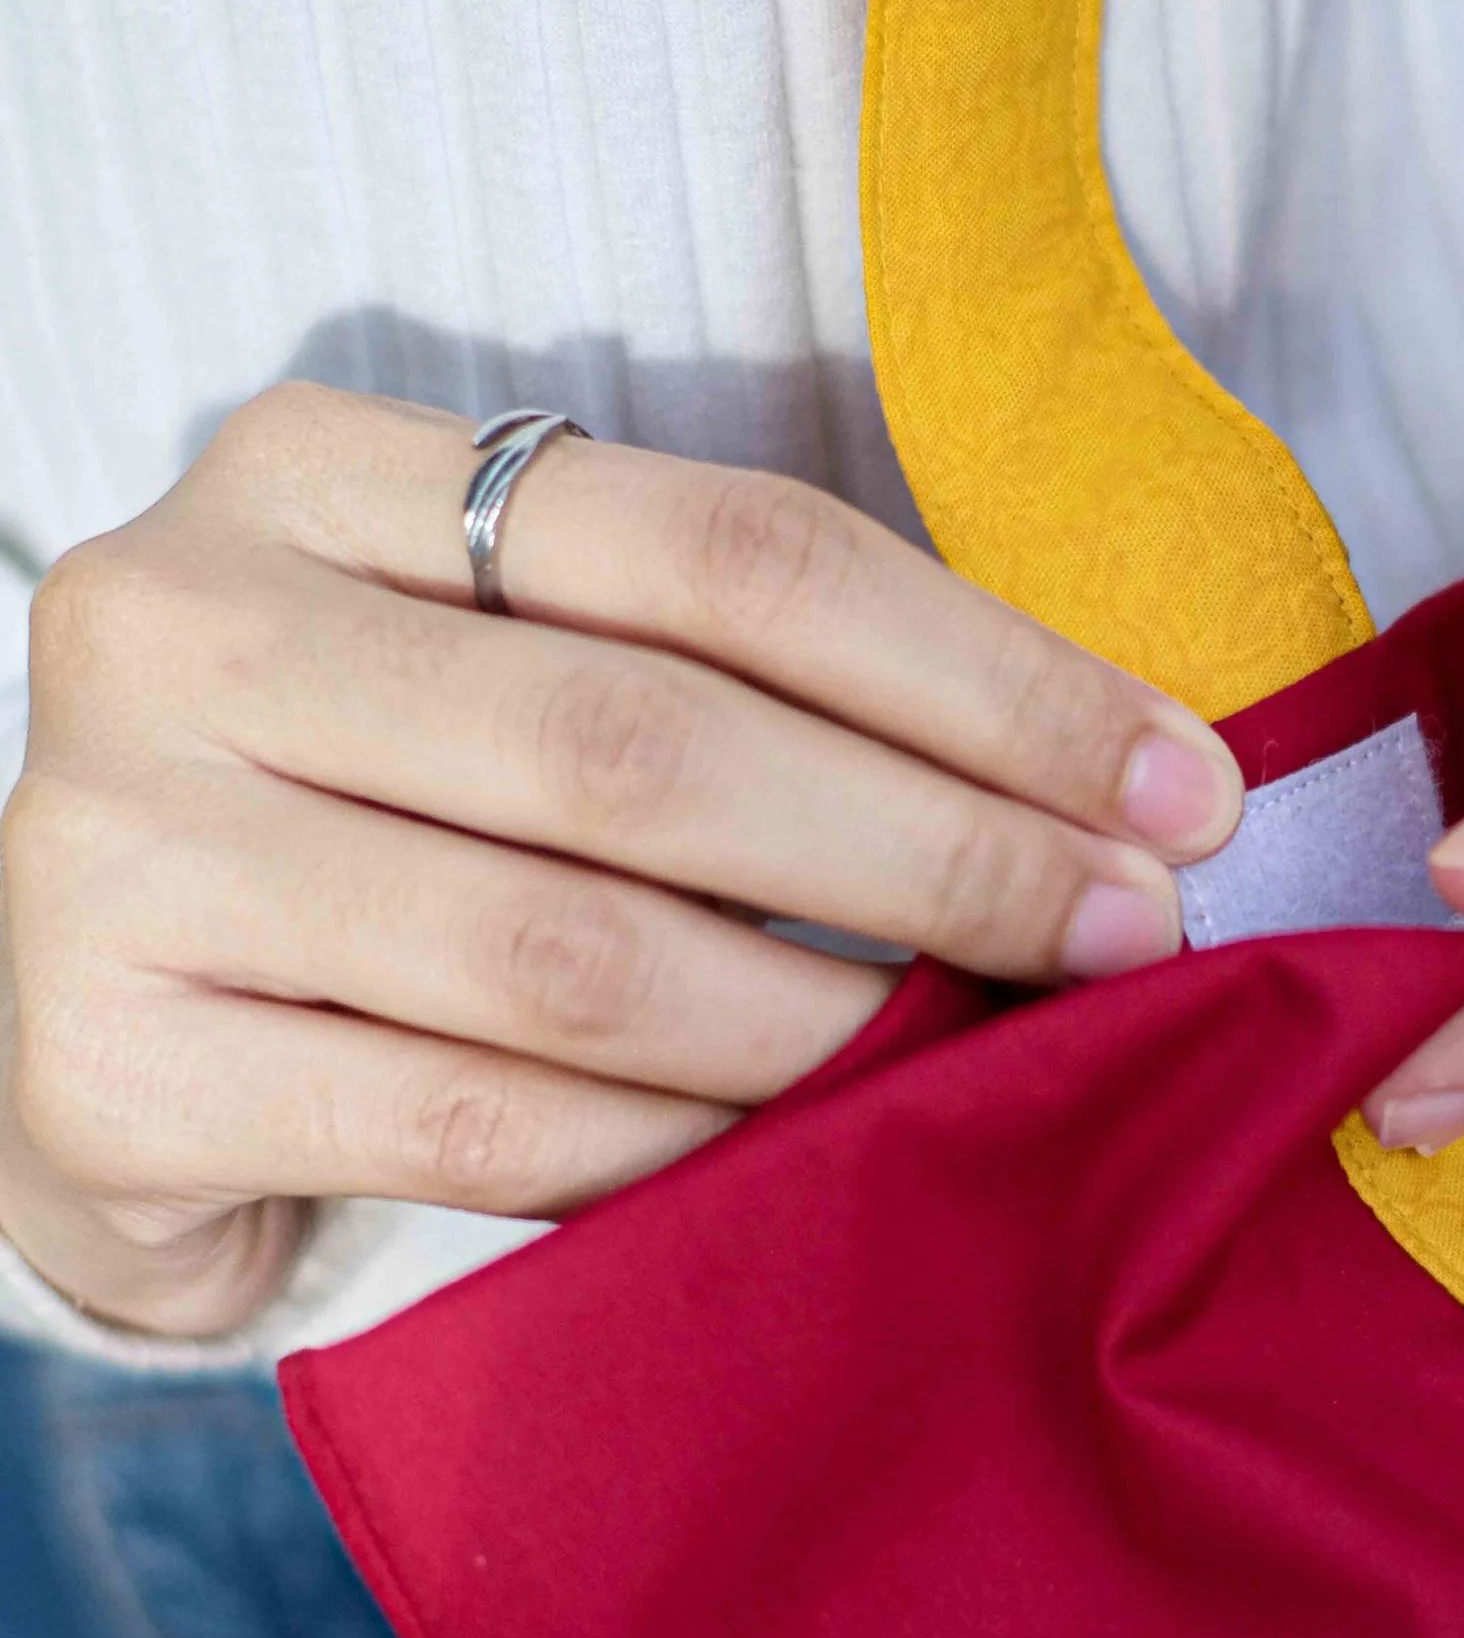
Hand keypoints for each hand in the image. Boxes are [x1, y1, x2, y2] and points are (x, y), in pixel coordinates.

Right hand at [0, 385, 1238, 1334]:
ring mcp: (112, 842)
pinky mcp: (101, 1062)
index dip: (983, 672)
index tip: (1180, 781)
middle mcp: (183, 619)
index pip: (719, 545)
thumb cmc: (378, 830)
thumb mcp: (511, 679)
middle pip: (650, 740)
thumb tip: (1111, 783)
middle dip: (940, 851)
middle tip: (1126, 935)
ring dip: (825, 1029)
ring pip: (570, 951)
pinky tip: (789, 1168)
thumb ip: (731, 682)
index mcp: (312, 469)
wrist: (82, 1025)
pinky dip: (671, 1156)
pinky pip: (476, 1123)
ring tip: (979, 1061)